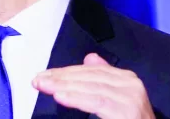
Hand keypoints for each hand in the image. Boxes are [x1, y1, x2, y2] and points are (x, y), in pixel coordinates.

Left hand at [32, 53, 154, 118]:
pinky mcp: (128, 111)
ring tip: (44, 86)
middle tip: (38, 80)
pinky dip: (77, 98)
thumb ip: (102, 79)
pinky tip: (60, 96)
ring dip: (64, 86)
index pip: (91, 70)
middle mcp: (131, 84)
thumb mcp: (116, 99)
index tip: (44, 75)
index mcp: (126, 79)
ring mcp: (131, 97)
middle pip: (89, 76)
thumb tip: (89, 58)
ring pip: (91, 88)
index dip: (66, 71)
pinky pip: (97, 101)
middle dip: (61, 78)